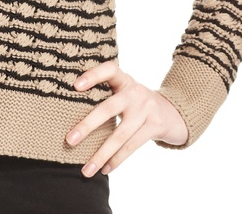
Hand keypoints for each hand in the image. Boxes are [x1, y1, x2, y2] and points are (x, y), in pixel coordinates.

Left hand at [65, 61, 187, 176]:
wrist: (172, 112)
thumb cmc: (136, 102)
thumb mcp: (124, 91)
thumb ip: (105, 94)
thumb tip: (69, 112)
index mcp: (124, 79)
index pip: (108, 70)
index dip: (93, 75)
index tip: (75, 85)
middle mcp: (134, 92)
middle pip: (108, 108)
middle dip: (87, 126)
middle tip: (69, 140)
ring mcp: (146, 109)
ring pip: (120, 135)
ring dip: (101, 154)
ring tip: (86, 170)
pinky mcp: (154, 126)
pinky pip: (132, 146)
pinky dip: (117, 160)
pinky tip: (105, 169)